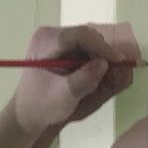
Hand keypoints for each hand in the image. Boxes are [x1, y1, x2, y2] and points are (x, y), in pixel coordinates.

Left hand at [11, 21, 142, 136]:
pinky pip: (84, 49)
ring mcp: (55, 40)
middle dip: (102, 54)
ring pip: (88, 42)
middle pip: (86, 36)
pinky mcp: (61, 47)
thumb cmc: (42, 106)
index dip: (102, 47)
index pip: (80, 35)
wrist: (28, 112)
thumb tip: (104, 64)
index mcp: (45, 41)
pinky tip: (94, 76)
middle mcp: (50, 34)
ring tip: (105, 78)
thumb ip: (85, 79)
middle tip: (115, 72)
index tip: (119, 60)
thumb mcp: (65, 96)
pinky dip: (92, 62)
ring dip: (99, 59)